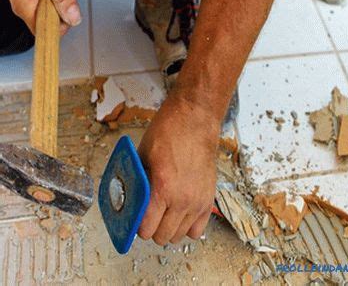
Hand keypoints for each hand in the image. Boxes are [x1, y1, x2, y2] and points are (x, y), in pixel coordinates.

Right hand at [8, 0, 81, 34]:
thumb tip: (73, 18)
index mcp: (23, 4)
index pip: (43, 32)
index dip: (60, 26)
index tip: (68, 14)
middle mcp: (21, 4)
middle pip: (47, 24)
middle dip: (61, 12)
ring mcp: (23, 0)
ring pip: (48, 14)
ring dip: (59, 3)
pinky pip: (46, 4)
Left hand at [137, 92, 219, 244]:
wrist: (195, 120)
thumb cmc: (169, 132)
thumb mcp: (142, 156)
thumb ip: (136, 182)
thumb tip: (128, 201)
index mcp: (162, 188)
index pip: (146, 228)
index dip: (137, 226)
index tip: (135, 219)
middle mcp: (182, 200)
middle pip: (162, 236)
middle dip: (151, 229)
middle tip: (148, 216)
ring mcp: (198, 201)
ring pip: (179, 235)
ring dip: (168, 229)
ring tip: (164, 214)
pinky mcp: (209, 198)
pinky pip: (198, 229)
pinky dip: (187, 226)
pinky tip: (180, 214)